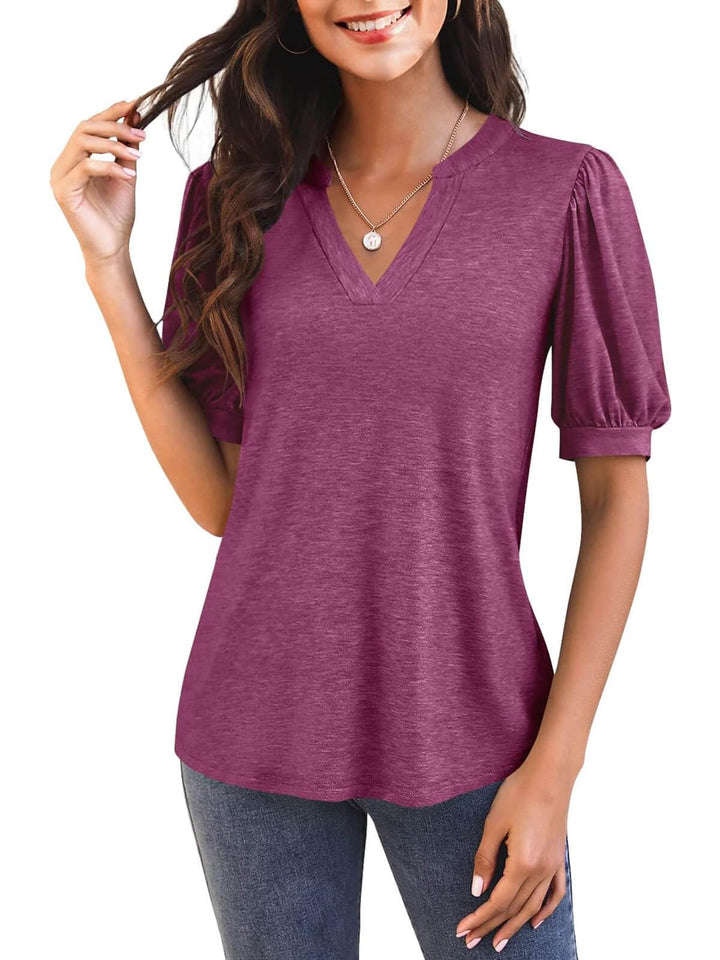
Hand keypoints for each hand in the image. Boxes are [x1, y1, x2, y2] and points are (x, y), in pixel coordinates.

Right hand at [50, 99, 145, 265]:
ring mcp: (60, 177)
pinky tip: (130, 174)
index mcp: (75, 159)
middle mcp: (63, 164)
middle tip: (142, 134)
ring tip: (139, 155)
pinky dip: (110, 166)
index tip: (134, 105)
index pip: (89, 126)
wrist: (113, 248)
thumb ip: (126, 148)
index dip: (110, 112)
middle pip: (84, 128)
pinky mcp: (64, 191)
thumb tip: (134, 116)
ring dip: (114, 144)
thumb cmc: (117, 216)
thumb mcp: (126, 175)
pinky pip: (86, 168)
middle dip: (115, 126)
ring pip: (82, 143)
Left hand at [455, 757, 573, 950]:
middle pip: (513, 908)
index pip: (498, 901)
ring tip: (499, 941)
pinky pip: (555, 892)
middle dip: (491, 926)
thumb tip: (477, 890)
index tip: (463, 930)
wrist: (551, 775)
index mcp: (523, 864)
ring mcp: (553, 866)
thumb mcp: (494, 824)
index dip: (479, 917)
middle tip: (472, 941)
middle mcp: (541, 871)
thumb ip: (485, 859)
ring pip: (533, 906)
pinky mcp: (558, 858)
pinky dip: (545, 910)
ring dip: (515, 925)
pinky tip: (535, 921)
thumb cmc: (520, 793)